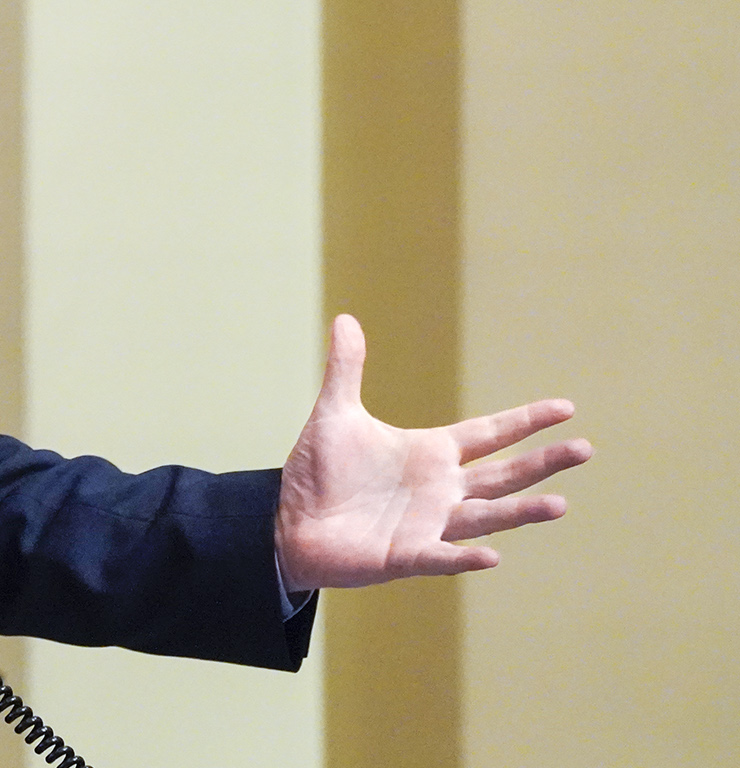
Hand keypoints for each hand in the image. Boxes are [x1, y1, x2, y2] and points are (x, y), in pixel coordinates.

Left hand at [275, 314, 593, 590]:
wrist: (289, 522)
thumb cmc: (318, 473)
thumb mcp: (335, 414)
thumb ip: (346, 369)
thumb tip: (347, 319)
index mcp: (431, 454)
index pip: (490, 433)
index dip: (526, 421)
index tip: (567, 408)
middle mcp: (440, 490)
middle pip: (503, 475)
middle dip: (542, 462)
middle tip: (584, 449)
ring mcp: (427, 525)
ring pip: (485, 517)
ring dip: (520, 512)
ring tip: (560, 504)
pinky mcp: (404, 556)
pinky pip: (440, 557)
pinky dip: (464, 557)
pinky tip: (491, 556)